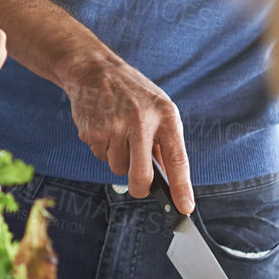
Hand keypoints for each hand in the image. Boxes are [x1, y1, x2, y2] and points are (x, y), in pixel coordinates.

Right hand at [62, 55, 193, 213]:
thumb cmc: (131, 92)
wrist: (93, 70)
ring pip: (117, 167)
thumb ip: (164, 141)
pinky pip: (100, 156)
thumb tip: (168, 179)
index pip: (176, 159)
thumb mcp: (157, 108)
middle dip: (140, 187)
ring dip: (118, 159)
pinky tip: (103, 128)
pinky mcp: (92, 131)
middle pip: (141, 174)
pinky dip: (102, 148)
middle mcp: (140, 121)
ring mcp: (114, 127)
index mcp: (164, 115)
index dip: (181, 187)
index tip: (185, 208)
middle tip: (139, 187)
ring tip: (117, 134)